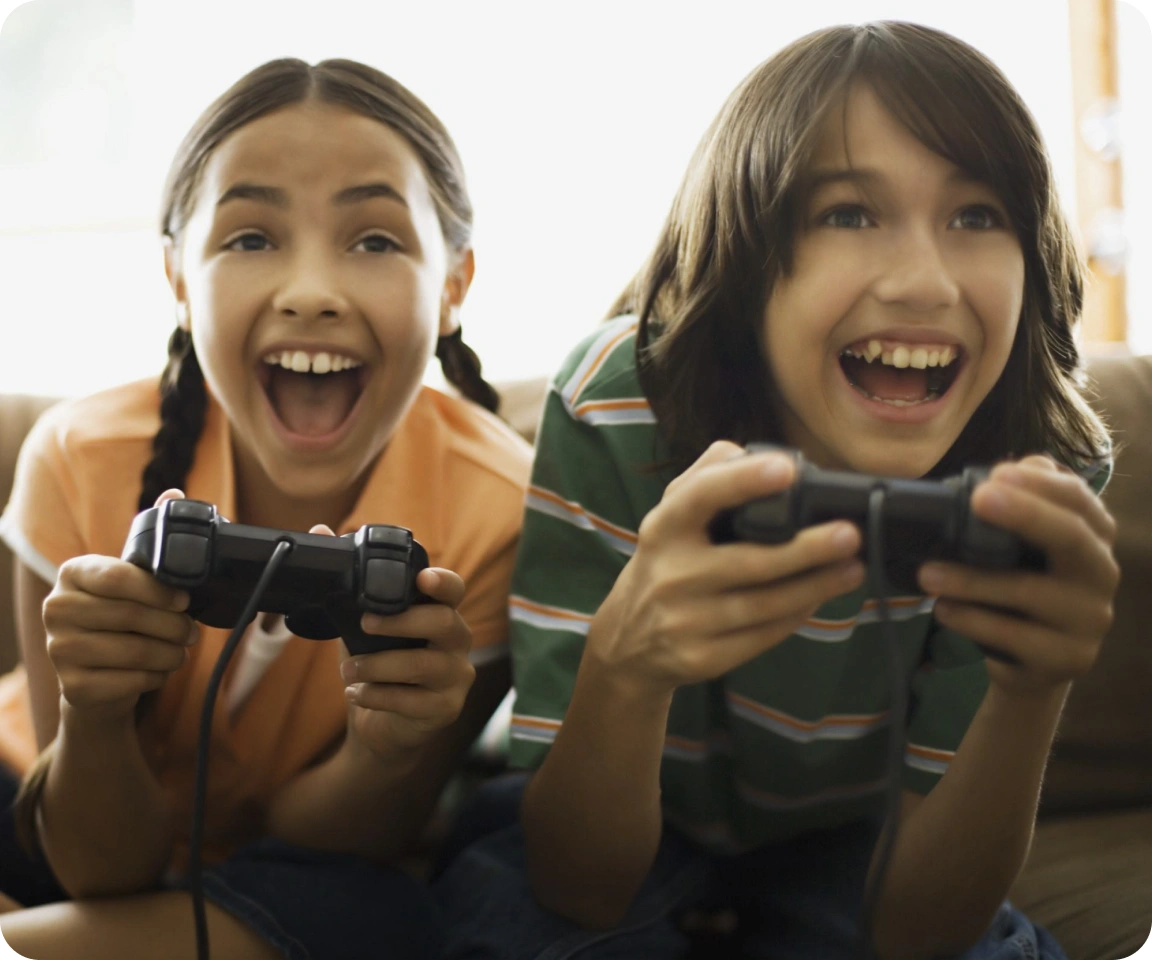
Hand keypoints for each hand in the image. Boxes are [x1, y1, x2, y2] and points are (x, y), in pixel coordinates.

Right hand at [43, 489, 194, 721]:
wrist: (98, 679)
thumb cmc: (122, 619)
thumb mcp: (133, 579)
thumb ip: (152, 540)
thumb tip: (174, 493)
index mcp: (73, 573)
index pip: (118, 578)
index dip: (159, 591)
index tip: (186, 599)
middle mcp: (56, 608)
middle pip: (132, 616)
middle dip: (175, 626)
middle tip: (191, 632)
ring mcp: (59, 650)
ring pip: (137, 650)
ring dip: (171, 653)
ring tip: (179, 650)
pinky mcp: (73, 688)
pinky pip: (132, 681)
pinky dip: (156, 676)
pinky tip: (156, 671)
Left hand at [306, 525, 475, 756]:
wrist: (381, 726)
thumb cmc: (378, 665)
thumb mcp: (360, 624)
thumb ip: (347, 584)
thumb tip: (320, 532)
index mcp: (440, 613)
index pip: (453, 590)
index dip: (443, 582)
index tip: (422, 578)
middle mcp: (457, 642)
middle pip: (446, 623)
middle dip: (402, 622)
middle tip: (365, 624)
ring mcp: (456, 677)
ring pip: (424, 666)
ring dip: (379, 666)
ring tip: (348, 670)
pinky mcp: (446, 709)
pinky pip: (412, 702)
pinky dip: (377, 696)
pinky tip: (357, 693)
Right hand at [588, 442, 865, 696]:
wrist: (628, 641)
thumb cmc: (665, 562)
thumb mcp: (669, 515)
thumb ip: (708, 477)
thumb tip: (762, 455)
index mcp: (664, 528)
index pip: (701, 497)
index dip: (743, 480)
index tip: (787, 469)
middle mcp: (672, 574)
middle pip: (749, 562)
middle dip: (804, 549)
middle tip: (848, 534)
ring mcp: (687, 621)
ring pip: (765, 604)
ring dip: (816, 586)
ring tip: (853, 568)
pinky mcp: (704, 658)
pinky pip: (763, 635)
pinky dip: (797, 616)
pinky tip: (820, 598)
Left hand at [917, 455, 1119, 696]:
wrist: (1027, 660)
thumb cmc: (1018, 584)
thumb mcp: (1017, 545)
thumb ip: (1016, 506)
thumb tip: (999, 475)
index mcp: (1093, 535)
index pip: (1077, 498)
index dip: (1039, 484)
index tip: (996, 474)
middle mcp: (1101, 574)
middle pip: (1071, 537)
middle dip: (1026, 513)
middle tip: (978, 497)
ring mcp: (1089, 620)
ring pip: (1030, 591)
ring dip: (972, 579)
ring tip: (927, 574)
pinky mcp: (1067, 659)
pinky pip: (1013, 635)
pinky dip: (970, 619)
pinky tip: (943, 610)